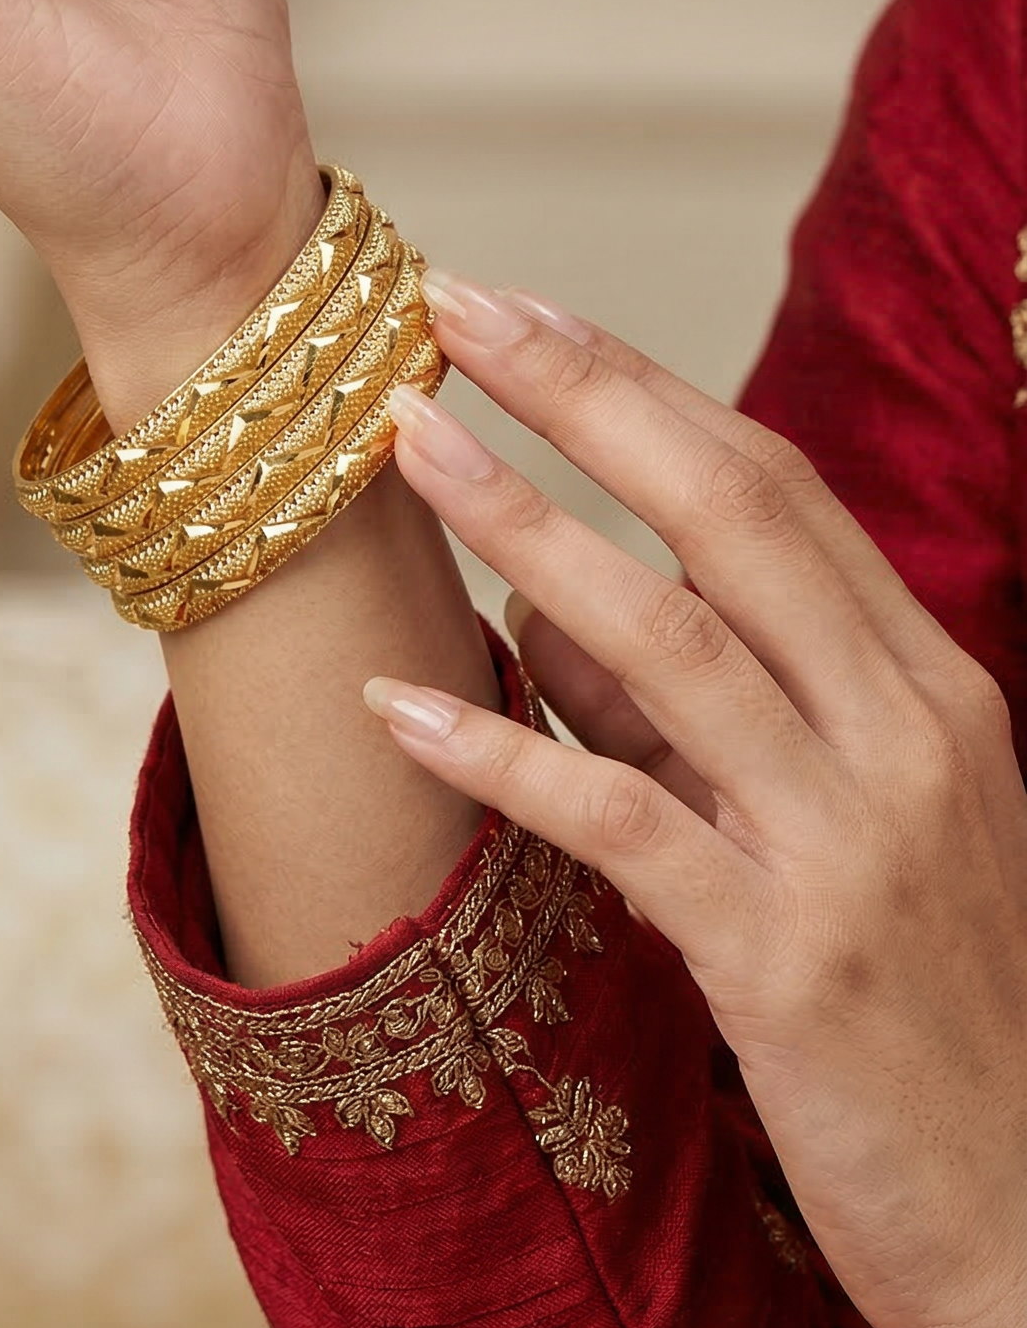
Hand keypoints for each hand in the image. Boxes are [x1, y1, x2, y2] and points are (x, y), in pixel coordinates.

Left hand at [365, 270, 1026, 1327]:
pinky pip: (626, 822)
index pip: (778, 489)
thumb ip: (695, 718)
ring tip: (403, 449)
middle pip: (731, 512)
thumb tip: (542, 604)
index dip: (643, 387)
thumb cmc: (928, 1022)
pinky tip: (396, 705)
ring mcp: (856, 845)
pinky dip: (505, 753)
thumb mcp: (830, 833)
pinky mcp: (793, 963)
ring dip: (523, 529)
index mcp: (931, 689)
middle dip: (584, 395)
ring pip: (672, 639)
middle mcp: (907, 738)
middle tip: (451, 305)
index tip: (523, 312)